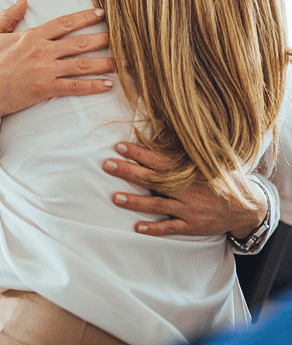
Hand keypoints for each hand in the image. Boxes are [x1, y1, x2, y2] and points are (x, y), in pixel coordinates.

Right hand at [0, 0, 114, 138]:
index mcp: (31, 37)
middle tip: (123, 36)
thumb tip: (22, 0)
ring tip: (124, 61)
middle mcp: (42, 51)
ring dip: (104, 62)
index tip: (101, 13)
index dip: (84, 17)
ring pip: (82, 64)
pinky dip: (93, 86)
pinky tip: (108, 84)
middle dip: (103, 38)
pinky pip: (74, 87)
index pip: (64, 23)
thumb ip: (8, 16)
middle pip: (79, 42)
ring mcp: (45, 71)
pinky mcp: (46, 89)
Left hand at [103, 141, 266, 238]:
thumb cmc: (224, 178)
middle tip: (107, 165)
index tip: (119, 146)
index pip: (160, 160)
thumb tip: (166, 127)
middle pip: (153, 180)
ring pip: (157, 205)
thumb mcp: (211, 160)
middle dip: (129, 172)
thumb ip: (189, 149)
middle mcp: (188, 190)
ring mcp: (189, 210)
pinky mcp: (192, 226)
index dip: (139, 153)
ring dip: (135, 201)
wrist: (248, 207)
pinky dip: (154, 228)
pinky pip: (170, 228)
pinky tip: (137, 227)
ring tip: (114, 197)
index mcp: (191, 171)